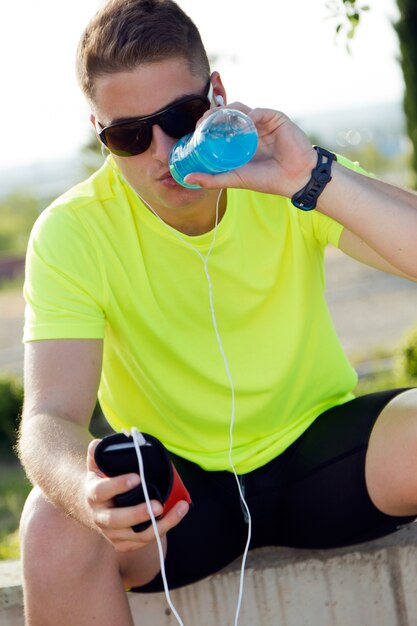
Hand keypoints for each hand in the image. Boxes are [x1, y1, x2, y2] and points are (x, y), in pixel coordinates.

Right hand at [85, 439, 188, 552]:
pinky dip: (162, 529)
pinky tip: (176, 515)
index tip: (137, 477)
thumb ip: (97, 454)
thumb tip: (98, 444)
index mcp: (94, 495)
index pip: (102, 491)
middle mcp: (100, 517)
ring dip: (160, 524)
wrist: (92, 508)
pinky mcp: (123, 544)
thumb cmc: (101, 483)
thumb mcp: (96, 467)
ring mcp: (111, 533)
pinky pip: (143, 541)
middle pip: (117, 520)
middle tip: (158, 505)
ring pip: (136, 535)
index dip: (118, 485)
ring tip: (179, 508)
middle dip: (138, 514)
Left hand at [185, 103, 317, 197]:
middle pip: (228, 114)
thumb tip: (187, 178)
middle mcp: (249, 129)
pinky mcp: (276, 119)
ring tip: (218, 118)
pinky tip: (246, 122)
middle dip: (213, 114)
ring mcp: (262, 122)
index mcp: (240, 141)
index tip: (196, 128)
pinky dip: (252, 114)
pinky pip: (260, 111)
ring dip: (228, 111)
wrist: (295, 179)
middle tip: (202, 120)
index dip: (207, 123)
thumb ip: (212, 178)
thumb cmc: (267, 180)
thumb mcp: (235, 178)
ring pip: (241, 109)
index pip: (220, 125)